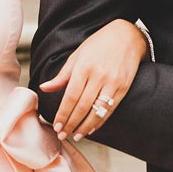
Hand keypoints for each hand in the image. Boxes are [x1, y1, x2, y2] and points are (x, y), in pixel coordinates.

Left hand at [39, 18, 147, 140]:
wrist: (128, 36)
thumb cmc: (99, 44)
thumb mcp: (78, 55)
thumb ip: (62, 75)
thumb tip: (44, 88)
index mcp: (84, 66)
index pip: (71, 96)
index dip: (63, 114)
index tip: (56, 126)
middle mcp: (99, 75)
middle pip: (82, 106)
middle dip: (71, 123)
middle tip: (62, 135)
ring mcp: (113, 82)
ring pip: (96, 111)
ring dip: (85, 126)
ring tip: (76, 135)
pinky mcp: (123, 87)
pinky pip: (110, 109)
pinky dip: (100, 121)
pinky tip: (91, 128)